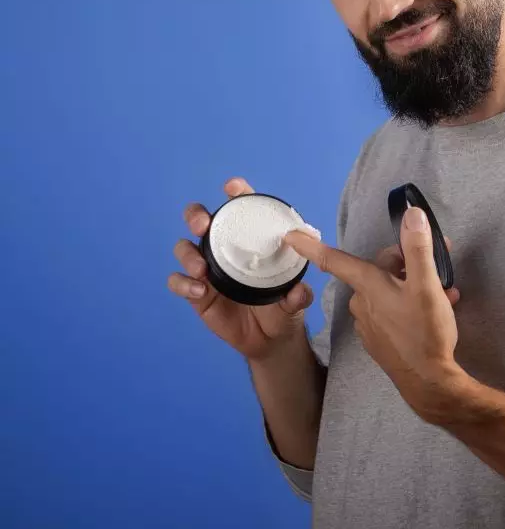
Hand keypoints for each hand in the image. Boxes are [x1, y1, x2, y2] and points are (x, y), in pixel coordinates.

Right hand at [167, 177, 313, 360]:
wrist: (270, 340)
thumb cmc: (284, 307)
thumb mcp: (295, 301)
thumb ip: (298, 295)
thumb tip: (299, 291)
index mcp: (251, 241)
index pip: (242, 209)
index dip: (237, 193)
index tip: (233, 188)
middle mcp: (226, 249)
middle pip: (202, 220)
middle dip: (197, 215)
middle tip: (203, 225)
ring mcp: (207, 270)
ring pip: (185, 248)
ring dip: (188, 253)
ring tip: (202, 269)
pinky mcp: (196, 292)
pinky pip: (179, 281)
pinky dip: (183, 283)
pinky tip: (199, 291)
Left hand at [283, 206, 465, 419]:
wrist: (429, 382)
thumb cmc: (425, 331)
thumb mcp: (427, 286)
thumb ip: (418, 248)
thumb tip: (411, 214)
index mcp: (368, 285)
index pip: (334, 259)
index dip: (311, 246)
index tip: (289, 235)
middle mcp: (361, 302)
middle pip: (377, 270)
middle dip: (405, 263)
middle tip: (437, 266)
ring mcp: (369, 323)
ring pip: (387, 290)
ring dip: (412, 286)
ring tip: (444, 293)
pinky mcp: (379, 339)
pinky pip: (391, 311)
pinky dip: (409, 306)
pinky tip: (434, 311)